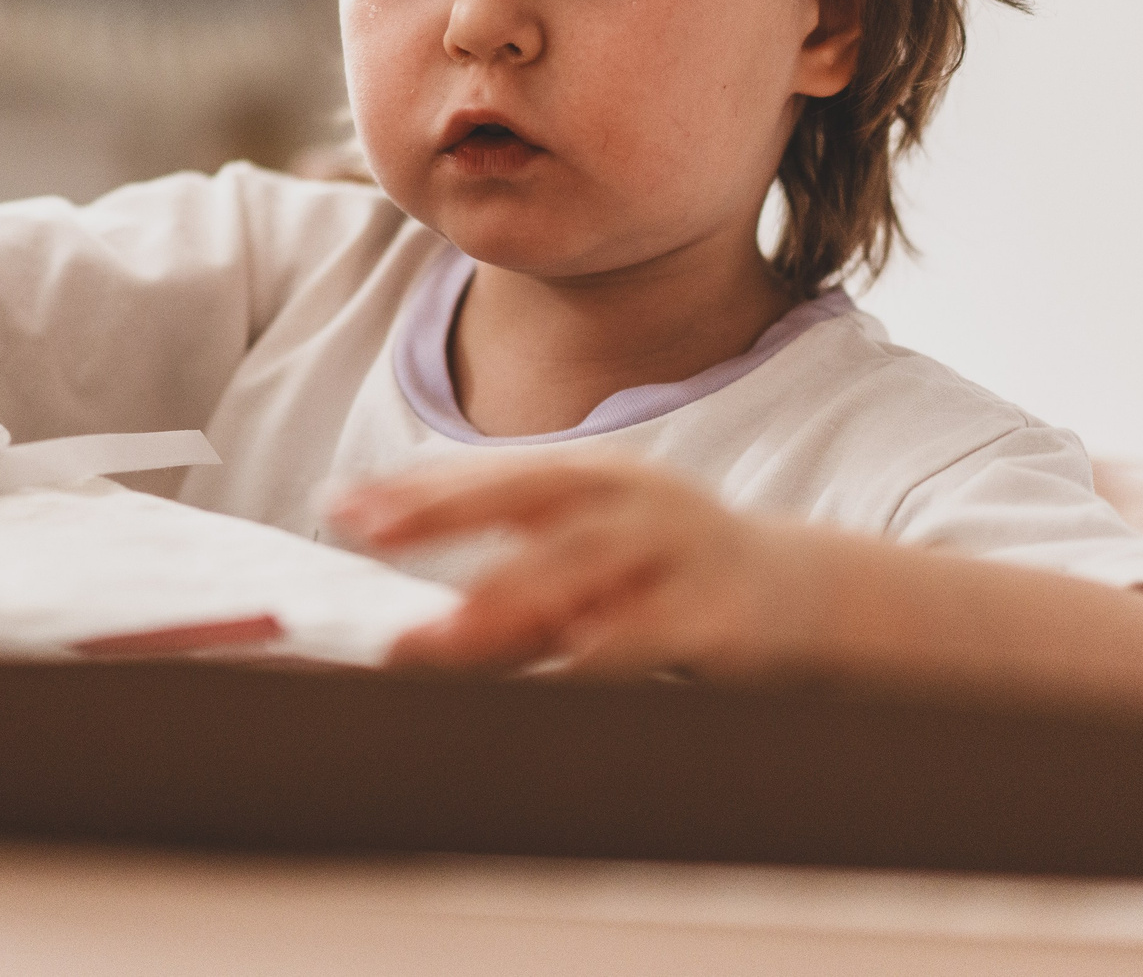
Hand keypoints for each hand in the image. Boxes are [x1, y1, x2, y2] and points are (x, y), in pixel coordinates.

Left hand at [327, 457, 839, 680]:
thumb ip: (509, 569)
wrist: (802, 600)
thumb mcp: (591, 559)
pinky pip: (645, 637)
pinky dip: (596, 653)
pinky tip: (550, 668)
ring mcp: (678, 551)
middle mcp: (634, 499)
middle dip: (445, 514)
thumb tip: (404, 588)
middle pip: (528, 499)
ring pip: (580, 568)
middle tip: (370, 537)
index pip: (491, 475)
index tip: (340, 505)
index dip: (415, 488)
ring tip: (434, 632)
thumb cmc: (667, 579)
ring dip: (500, 600)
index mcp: (595, 477)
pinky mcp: (715, 614)